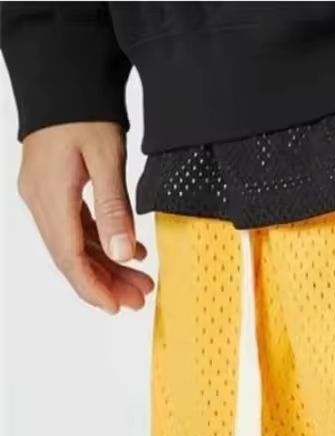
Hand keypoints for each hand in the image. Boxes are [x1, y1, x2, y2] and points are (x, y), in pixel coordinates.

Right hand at [17, 122, 152, 313]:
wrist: (62, 75)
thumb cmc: (84, 110)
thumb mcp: (106, 158)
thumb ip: (114, 208)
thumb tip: (123, 253)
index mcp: (50, 197)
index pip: (69, 257)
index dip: (93, 287)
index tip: (117, 307)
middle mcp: (40, 200)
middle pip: (71, 256)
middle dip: (105, 282)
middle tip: (140, 299)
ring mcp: (45, 195)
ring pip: (75, 244)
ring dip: (106, 265)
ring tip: (140, 282)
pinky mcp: (54, 189)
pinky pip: (76, 228)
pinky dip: (101, 243)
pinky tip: (129, 252)